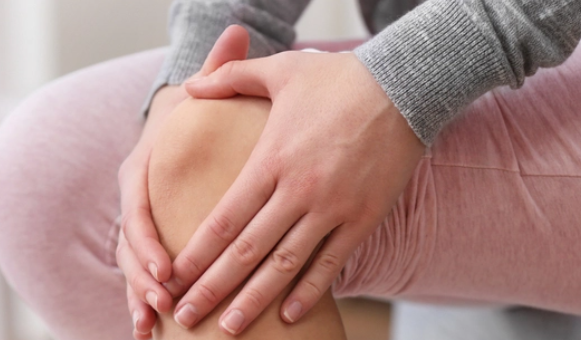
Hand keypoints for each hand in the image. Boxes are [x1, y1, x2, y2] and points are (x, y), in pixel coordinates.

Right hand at [117, 26, 250, 338]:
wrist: (181, 133)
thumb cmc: (194, 117)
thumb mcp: (205, 93)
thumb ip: (219, 68)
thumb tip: (236, 28)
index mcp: (142, 169)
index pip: (137, 208)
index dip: (148, 241)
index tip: (166, 266)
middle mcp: (135, 200)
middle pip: (132, 247)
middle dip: (145, 279)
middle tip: (167, 302)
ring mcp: (139, 224)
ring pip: (132, 268)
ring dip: (141, 298)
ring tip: (154, 325)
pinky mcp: (150, 242)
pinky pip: (141, 277)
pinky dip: (143, 303)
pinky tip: (151, 331)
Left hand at [168, 37, 425, 333]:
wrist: (407, 85)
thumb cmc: (340, 77)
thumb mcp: (281, 69)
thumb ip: (230, 77)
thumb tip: (189, 87)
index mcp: (271, 158)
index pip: (225, 218)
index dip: (197, 253)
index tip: (174, 277)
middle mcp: (299, 190)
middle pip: (247, 251)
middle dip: (212, 288)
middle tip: (185, 316)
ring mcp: (333, 208)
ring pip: (285, 266)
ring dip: (254, 300)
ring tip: (228, 328)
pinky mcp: (364, 218)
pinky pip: (332, 263)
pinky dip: (309, 293)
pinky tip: (289, 316)